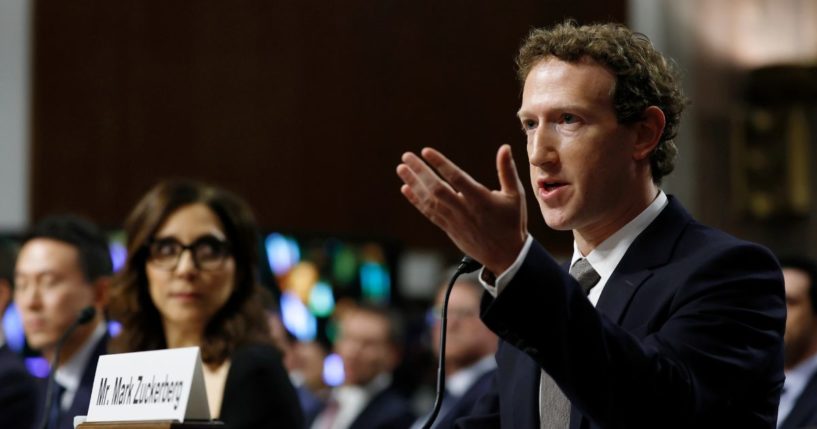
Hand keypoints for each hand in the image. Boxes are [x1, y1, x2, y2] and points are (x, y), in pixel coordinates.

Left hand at [396, 144, 526, 273]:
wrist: (506, 255)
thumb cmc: (512, 223)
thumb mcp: (516, 196)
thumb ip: (507, 171)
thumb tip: (505, 147)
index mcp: (480, 199)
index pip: (456, 178)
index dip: (440, 164)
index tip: (426, 151)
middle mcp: (464, 210)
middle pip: (437, 189)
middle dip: (420, 172)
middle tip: (406, 156)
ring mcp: (454, 221)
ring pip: (430, 201)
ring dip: (414, 184)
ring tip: (401, 168)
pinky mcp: (449, 229)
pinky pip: (429, 213)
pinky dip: (416, 201)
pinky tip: (406, 188)